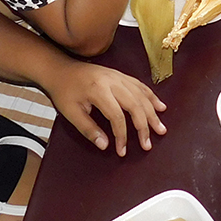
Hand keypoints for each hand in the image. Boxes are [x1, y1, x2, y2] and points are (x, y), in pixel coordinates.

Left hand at [43, 58, 167, 156]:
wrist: (61, 70)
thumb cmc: (64, 91)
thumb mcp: (70, 113)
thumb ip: (88, 129)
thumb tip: (105, 145)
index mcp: (99, 90)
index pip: (117, 116)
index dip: (122, 135)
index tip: (121, 150)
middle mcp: (112, 81)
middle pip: (135, 105)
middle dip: (144, 126)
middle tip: (148, 144)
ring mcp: (118, 76)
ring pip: (141, 95)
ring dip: (152, 113)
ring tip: (160, 128)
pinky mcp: (120, 75)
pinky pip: (140, 86)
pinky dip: (151, 97)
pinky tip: (159, 106)